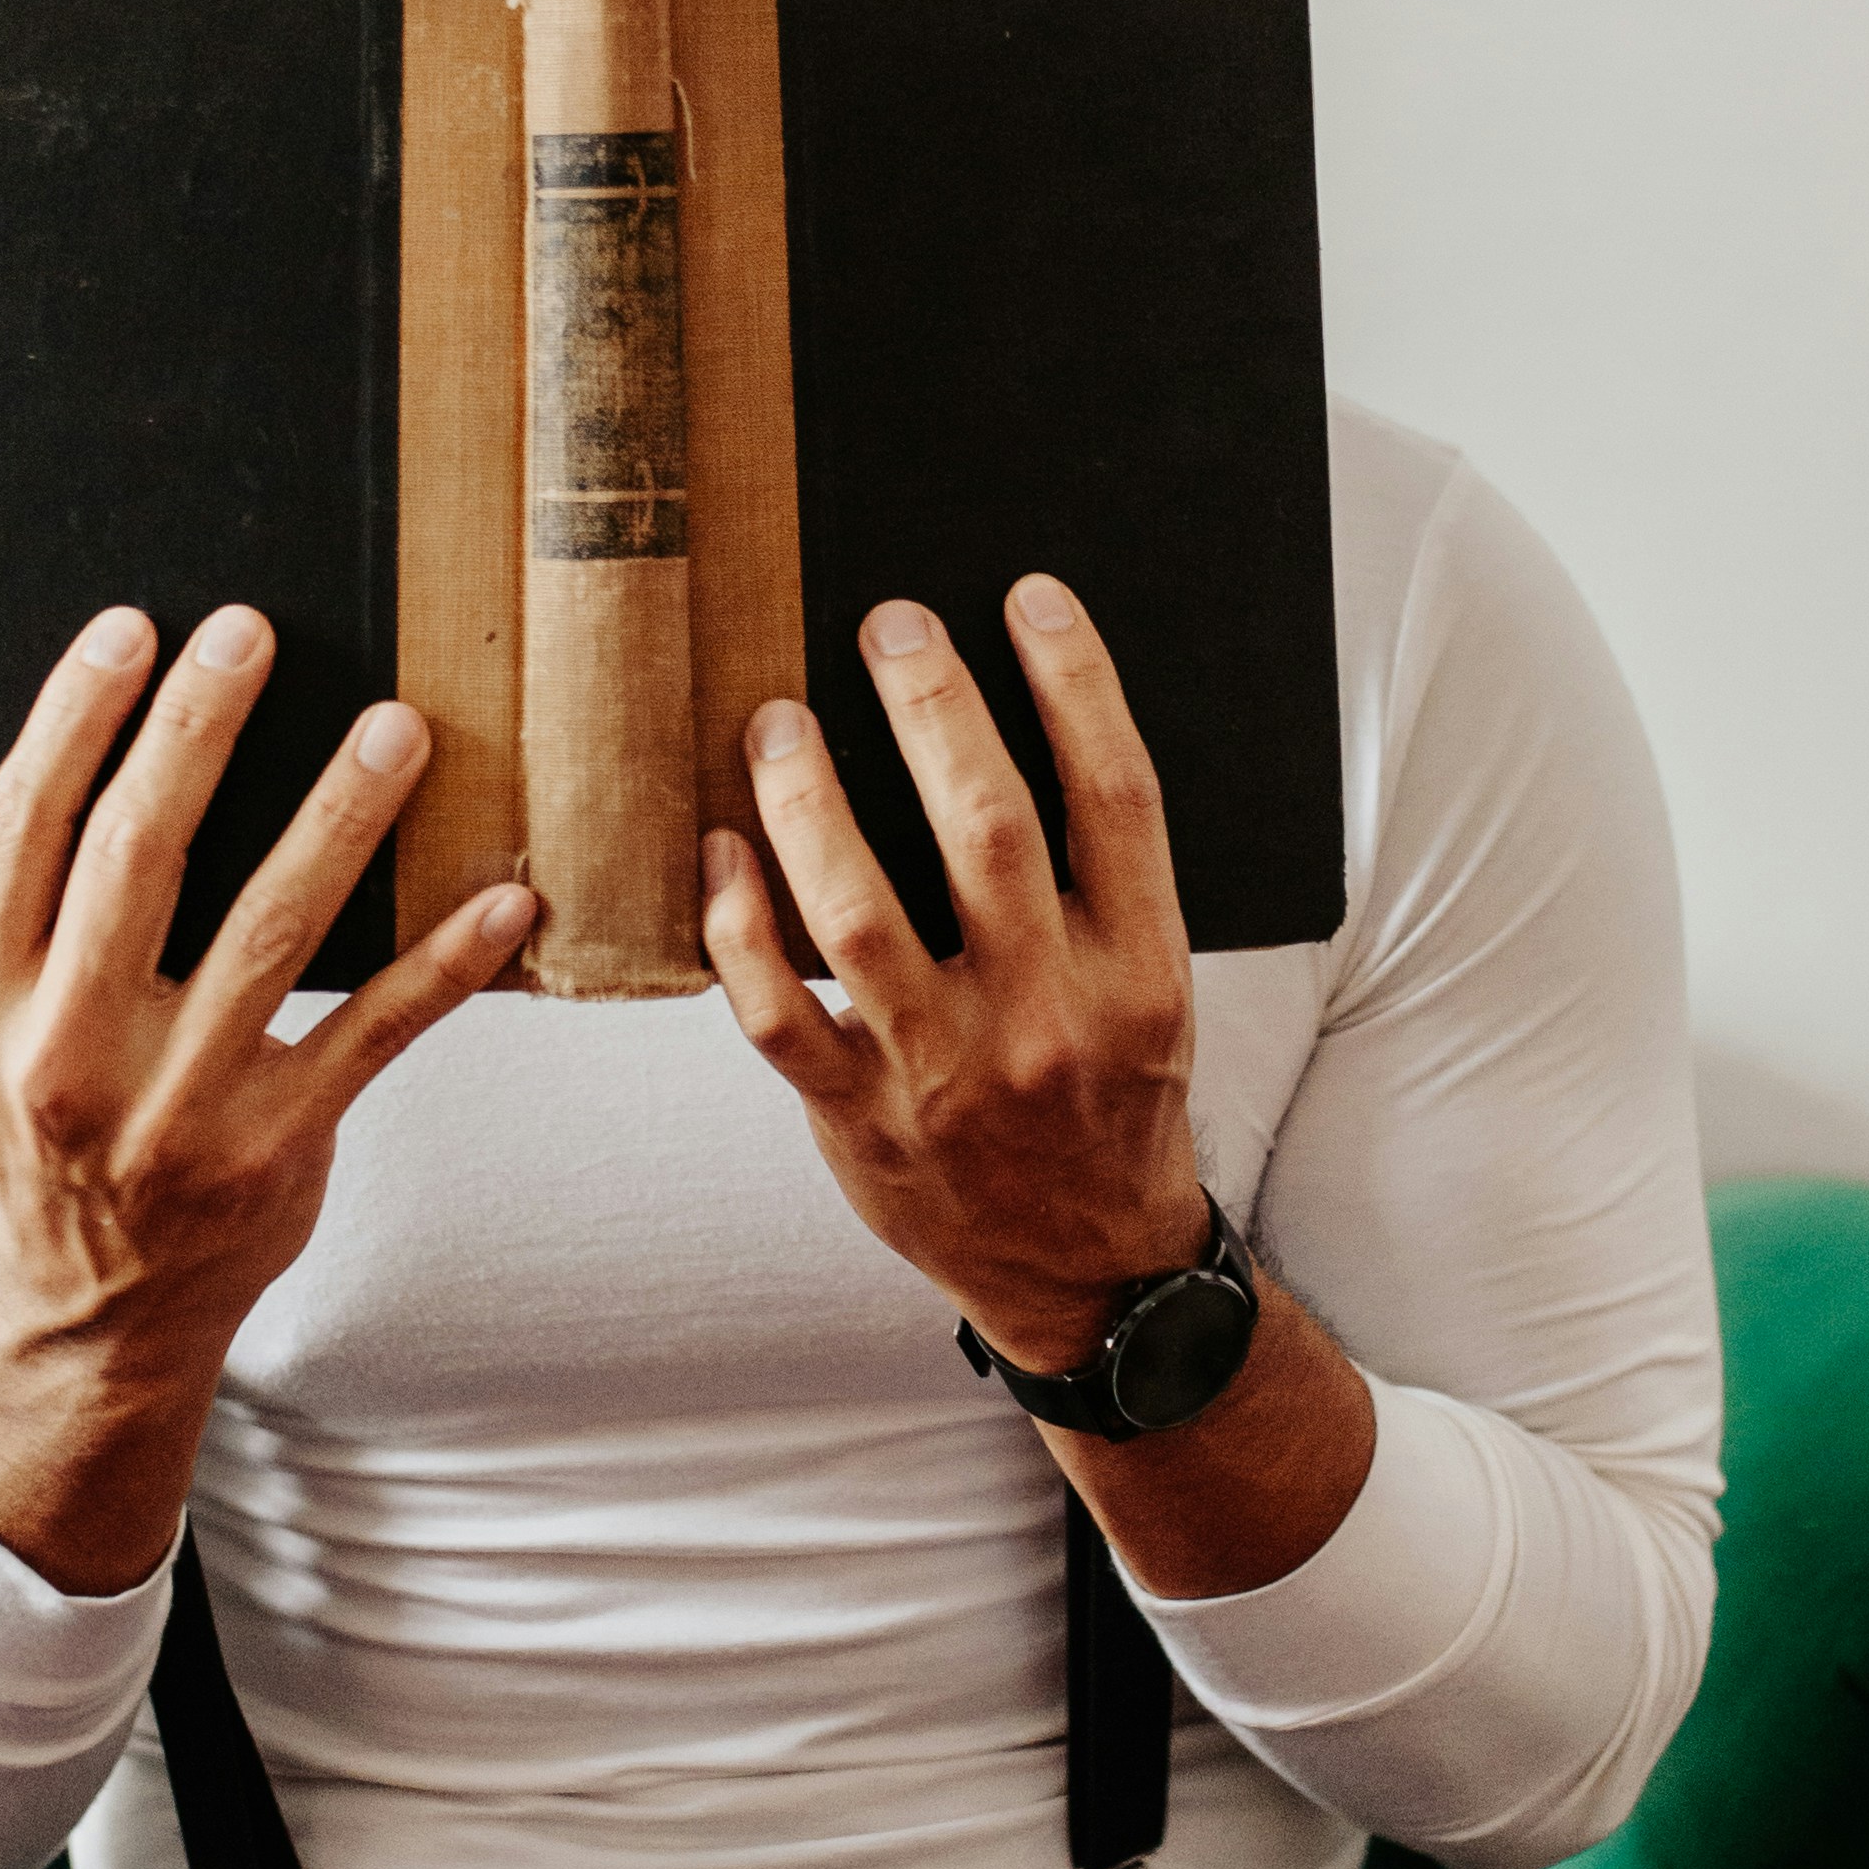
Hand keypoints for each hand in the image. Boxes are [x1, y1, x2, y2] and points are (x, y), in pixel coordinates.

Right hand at [0, 601, 535, 1595]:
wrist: (95, 1311)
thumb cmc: (56, 1126)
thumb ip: (33, 911)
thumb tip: (118, 735)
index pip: (21, 830)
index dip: (72, 721)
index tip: (129, 630)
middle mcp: (69, 1055)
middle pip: (137, 858)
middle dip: (196, 732)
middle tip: (250, 633)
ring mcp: (177, 1109)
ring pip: (273, 931)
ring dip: (341, 817)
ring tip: (397, 727)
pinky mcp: (276, 1150)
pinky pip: (377, 1033)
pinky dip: (447, 961)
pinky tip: (505, 896)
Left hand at [700, 573, 1374, 1598]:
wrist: (1087, 1270)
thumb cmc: (1108, 1102)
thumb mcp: (1147, 993)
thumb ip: (1097, 885)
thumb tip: (1013, 722)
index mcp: (1140, 973)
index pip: (1116, 797)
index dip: (1075, 682)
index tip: (1026, 597)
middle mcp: (1049, 1016)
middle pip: (989, 830)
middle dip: (933, 709)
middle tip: (891, 626)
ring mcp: (947, 1073)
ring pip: (859, 911)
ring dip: (810, 799)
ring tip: (779, 720)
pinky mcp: (860, 1121)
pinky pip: (777, 1012)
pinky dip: (738, 925)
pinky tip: (721, 850)